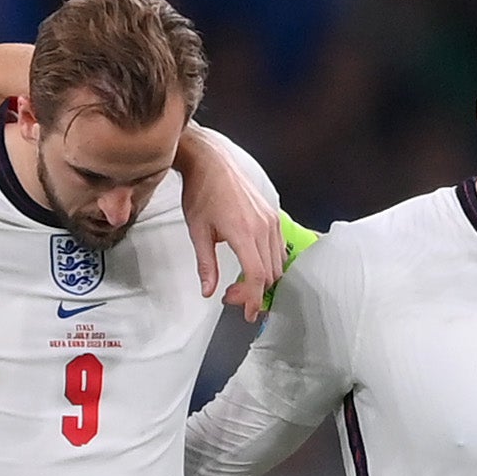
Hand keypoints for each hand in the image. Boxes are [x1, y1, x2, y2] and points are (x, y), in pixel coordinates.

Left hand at [179, 128, 287, 314]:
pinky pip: (279, 248)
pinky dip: (269, 263)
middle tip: (232, 296)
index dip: (253, 298)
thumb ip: (206, 265)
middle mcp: (263, 226)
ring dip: (263, 279)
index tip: (245, 312)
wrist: (211, 163)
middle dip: (254, 292)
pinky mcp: (273, 215)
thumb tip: (208, 291)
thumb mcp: (197, 231)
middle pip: (271, 274)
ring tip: (239, 283)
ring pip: (278, 263)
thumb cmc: (201, 193)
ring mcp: (271, 220)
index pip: (257, 275)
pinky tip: (251, 265)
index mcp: (243, 232)